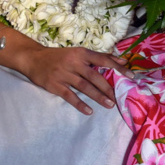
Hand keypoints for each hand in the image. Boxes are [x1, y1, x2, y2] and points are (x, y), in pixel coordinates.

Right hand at [12, 44, 127, 115]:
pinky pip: (70, 96)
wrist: (33, 59)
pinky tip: (89, 111)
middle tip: (119, 98)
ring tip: (110, 105)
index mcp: (81, 53)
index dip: (118, 68)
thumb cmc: (60, 57)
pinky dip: (80, 104)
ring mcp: (64, 74)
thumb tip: (122, 60)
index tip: (131, 76)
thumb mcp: (78, 53)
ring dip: (98, 97)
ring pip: (84, 87)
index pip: (103, 60)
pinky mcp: (55, 85)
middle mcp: (73, 63)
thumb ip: (99, 57)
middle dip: (108, 88)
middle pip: (95, 76)